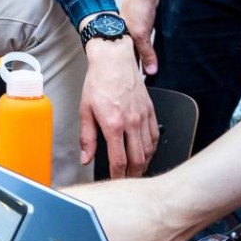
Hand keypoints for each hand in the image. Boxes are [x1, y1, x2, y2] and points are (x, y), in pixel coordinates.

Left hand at [79, 38, 157, 177]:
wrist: (114, 60)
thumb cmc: (98, 82)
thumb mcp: (85, 110)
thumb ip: (87, 138)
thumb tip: (86, 157)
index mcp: (113, 124)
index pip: (119, 160)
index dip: (117, 175)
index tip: (115, 180)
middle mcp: (131, 122)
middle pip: (138, 159)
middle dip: (133, 174)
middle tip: (127, 180)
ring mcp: (143, 116)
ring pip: (149, 150)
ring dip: (144, 163)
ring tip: (137, 170)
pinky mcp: (150, 110)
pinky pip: (155, 135)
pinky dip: (152, 148)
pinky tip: (147, 152)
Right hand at [124, 0, 159, 75]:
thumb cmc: (137, 7)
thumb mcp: (141, 34)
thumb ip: (146, 53)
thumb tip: (150, 70)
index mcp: (120, 41)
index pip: (123, 62)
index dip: (127, 73)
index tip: (132, 85)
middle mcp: (126, 39)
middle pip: (130, 58)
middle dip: (135, 69)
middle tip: (141, 82)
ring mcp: (134, 33)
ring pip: (137, 51)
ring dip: (143, 60)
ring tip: (148, 72)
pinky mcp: (143, 28)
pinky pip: (144, 44)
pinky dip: (148, 51)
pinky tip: (152, 56)